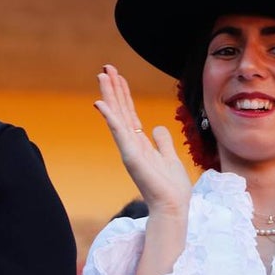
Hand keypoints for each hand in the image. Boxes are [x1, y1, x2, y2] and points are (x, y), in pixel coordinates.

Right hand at [95, 65, 192, 213]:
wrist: (173, 207)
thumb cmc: (172, 188)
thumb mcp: (170, 158)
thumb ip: (162, 142)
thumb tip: (157, 127)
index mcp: (140, 144)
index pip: (129, 113)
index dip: (123, 94)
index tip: (117, 76)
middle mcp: (131, 145)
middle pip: (120, 111)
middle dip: (114, 89)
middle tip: (106, 68)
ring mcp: (129, 150)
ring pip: (117, 117)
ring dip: (109, 96)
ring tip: (102, 76)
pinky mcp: (131, 158)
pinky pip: (119, 133)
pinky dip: (110, 118)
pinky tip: (101, 103)